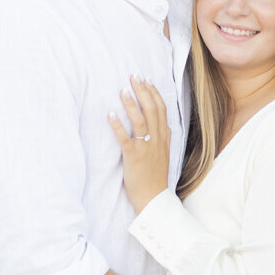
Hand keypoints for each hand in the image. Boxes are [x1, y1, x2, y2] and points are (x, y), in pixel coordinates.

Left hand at [109, 76, 170, 212]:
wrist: (153, 198)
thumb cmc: (155, 176)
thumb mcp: (164, 153)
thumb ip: (162, 137)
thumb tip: (160, 124)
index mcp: (164, 137)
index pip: (161, 109)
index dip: (153, 93)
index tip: (146, 79)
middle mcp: (156, 140)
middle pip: (152, 109)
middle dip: (142, 91)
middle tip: (133, 76)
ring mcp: (146, 148)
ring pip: (140, 121)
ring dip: (131, 104)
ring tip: (123, 90)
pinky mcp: (133, 157)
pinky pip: (126, 138)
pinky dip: (118, 125)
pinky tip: (110, 114)